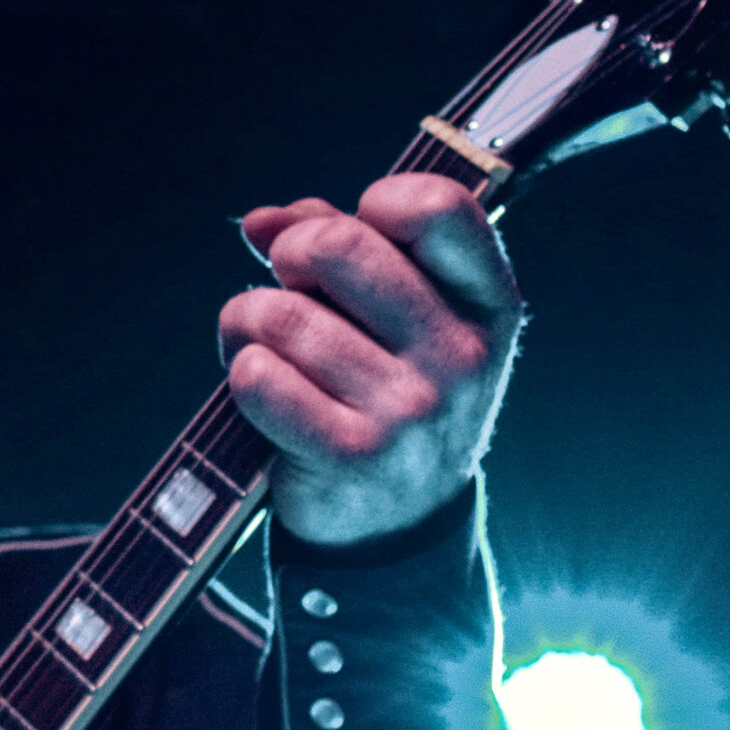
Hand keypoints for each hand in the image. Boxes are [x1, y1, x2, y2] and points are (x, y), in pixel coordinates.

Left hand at [218, 173, 522, 546]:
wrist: (396, 522)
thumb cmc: (386, 392)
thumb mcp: (396, 317)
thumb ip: (338, 245)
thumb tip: (260, 221)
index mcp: (486, 305)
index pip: (436, 207)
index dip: (371, 207)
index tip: (353, 237)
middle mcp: (459, 356)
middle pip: (339, 247)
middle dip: (291, 255)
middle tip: (289, 287)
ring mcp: (408, 410)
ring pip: (280, 315)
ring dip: (249, 322)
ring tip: (269, 349)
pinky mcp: (350, 454)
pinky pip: (257, 376)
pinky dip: (243, 374)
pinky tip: (265, 392)